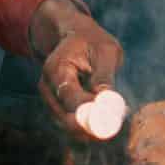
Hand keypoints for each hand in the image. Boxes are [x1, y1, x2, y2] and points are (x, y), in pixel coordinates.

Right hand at [31, 0, 125, 122]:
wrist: (75, 37)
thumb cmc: (93, 41)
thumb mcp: (105, 51)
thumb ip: (104, 76)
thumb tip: (107, 101)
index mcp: (56, 69)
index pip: (69, 96)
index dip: (89, 110)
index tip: (112, 116)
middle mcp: (47, 87)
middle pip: (65, 117)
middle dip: (91, 125)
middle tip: (116, 124)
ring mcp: (50, 99)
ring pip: (69, 126)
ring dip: (93, 127)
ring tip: (117, 115)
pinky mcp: (57, 108)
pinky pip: (72, 124)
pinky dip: (90, 125)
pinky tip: (109, 118)